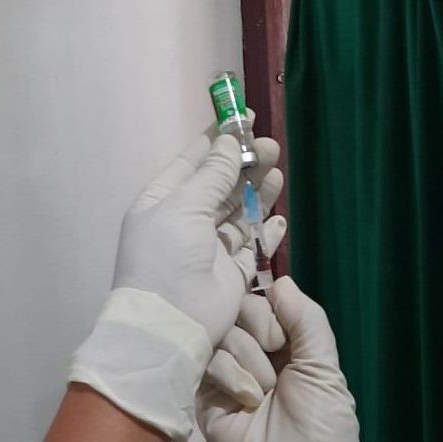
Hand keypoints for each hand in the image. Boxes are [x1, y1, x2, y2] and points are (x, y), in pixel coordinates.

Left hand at [114, 130, 284, 347]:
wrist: (171, 323)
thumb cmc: (167, 257)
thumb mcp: (184, 207)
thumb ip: (213, 175)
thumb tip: (229, 142)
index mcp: (163, 200)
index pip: (193, 161)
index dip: (218, 140)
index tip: (244, 118)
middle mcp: (186, 221)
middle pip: (220, 184)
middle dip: (244, 164)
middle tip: (270, 147)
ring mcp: (210, 247)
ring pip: (239, 211)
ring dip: (257, 191)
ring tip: (277, 170)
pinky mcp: (233, 271)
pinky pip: (253, 243)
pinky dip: (266, 228)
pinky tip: (279, 213)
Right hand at [197, 278, 370, 441]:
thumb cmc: (323, 427)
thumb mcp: (323, 365)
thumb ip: (306, 318)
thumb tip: (279, 281)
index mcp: (284, 349)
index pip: (261, 303)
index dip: (270, 312)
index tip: (284, 339)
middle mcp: (252, 359)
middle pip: (236, 313)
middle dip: (258, 333)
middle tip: (275, 367)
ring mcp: (225, 379)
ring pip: (219, 335)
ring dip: (248, 362)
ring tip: (263, 396)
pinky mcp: (204, 401)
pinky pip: (204, 363)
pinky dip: (227, 375)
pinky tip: (245, 401)